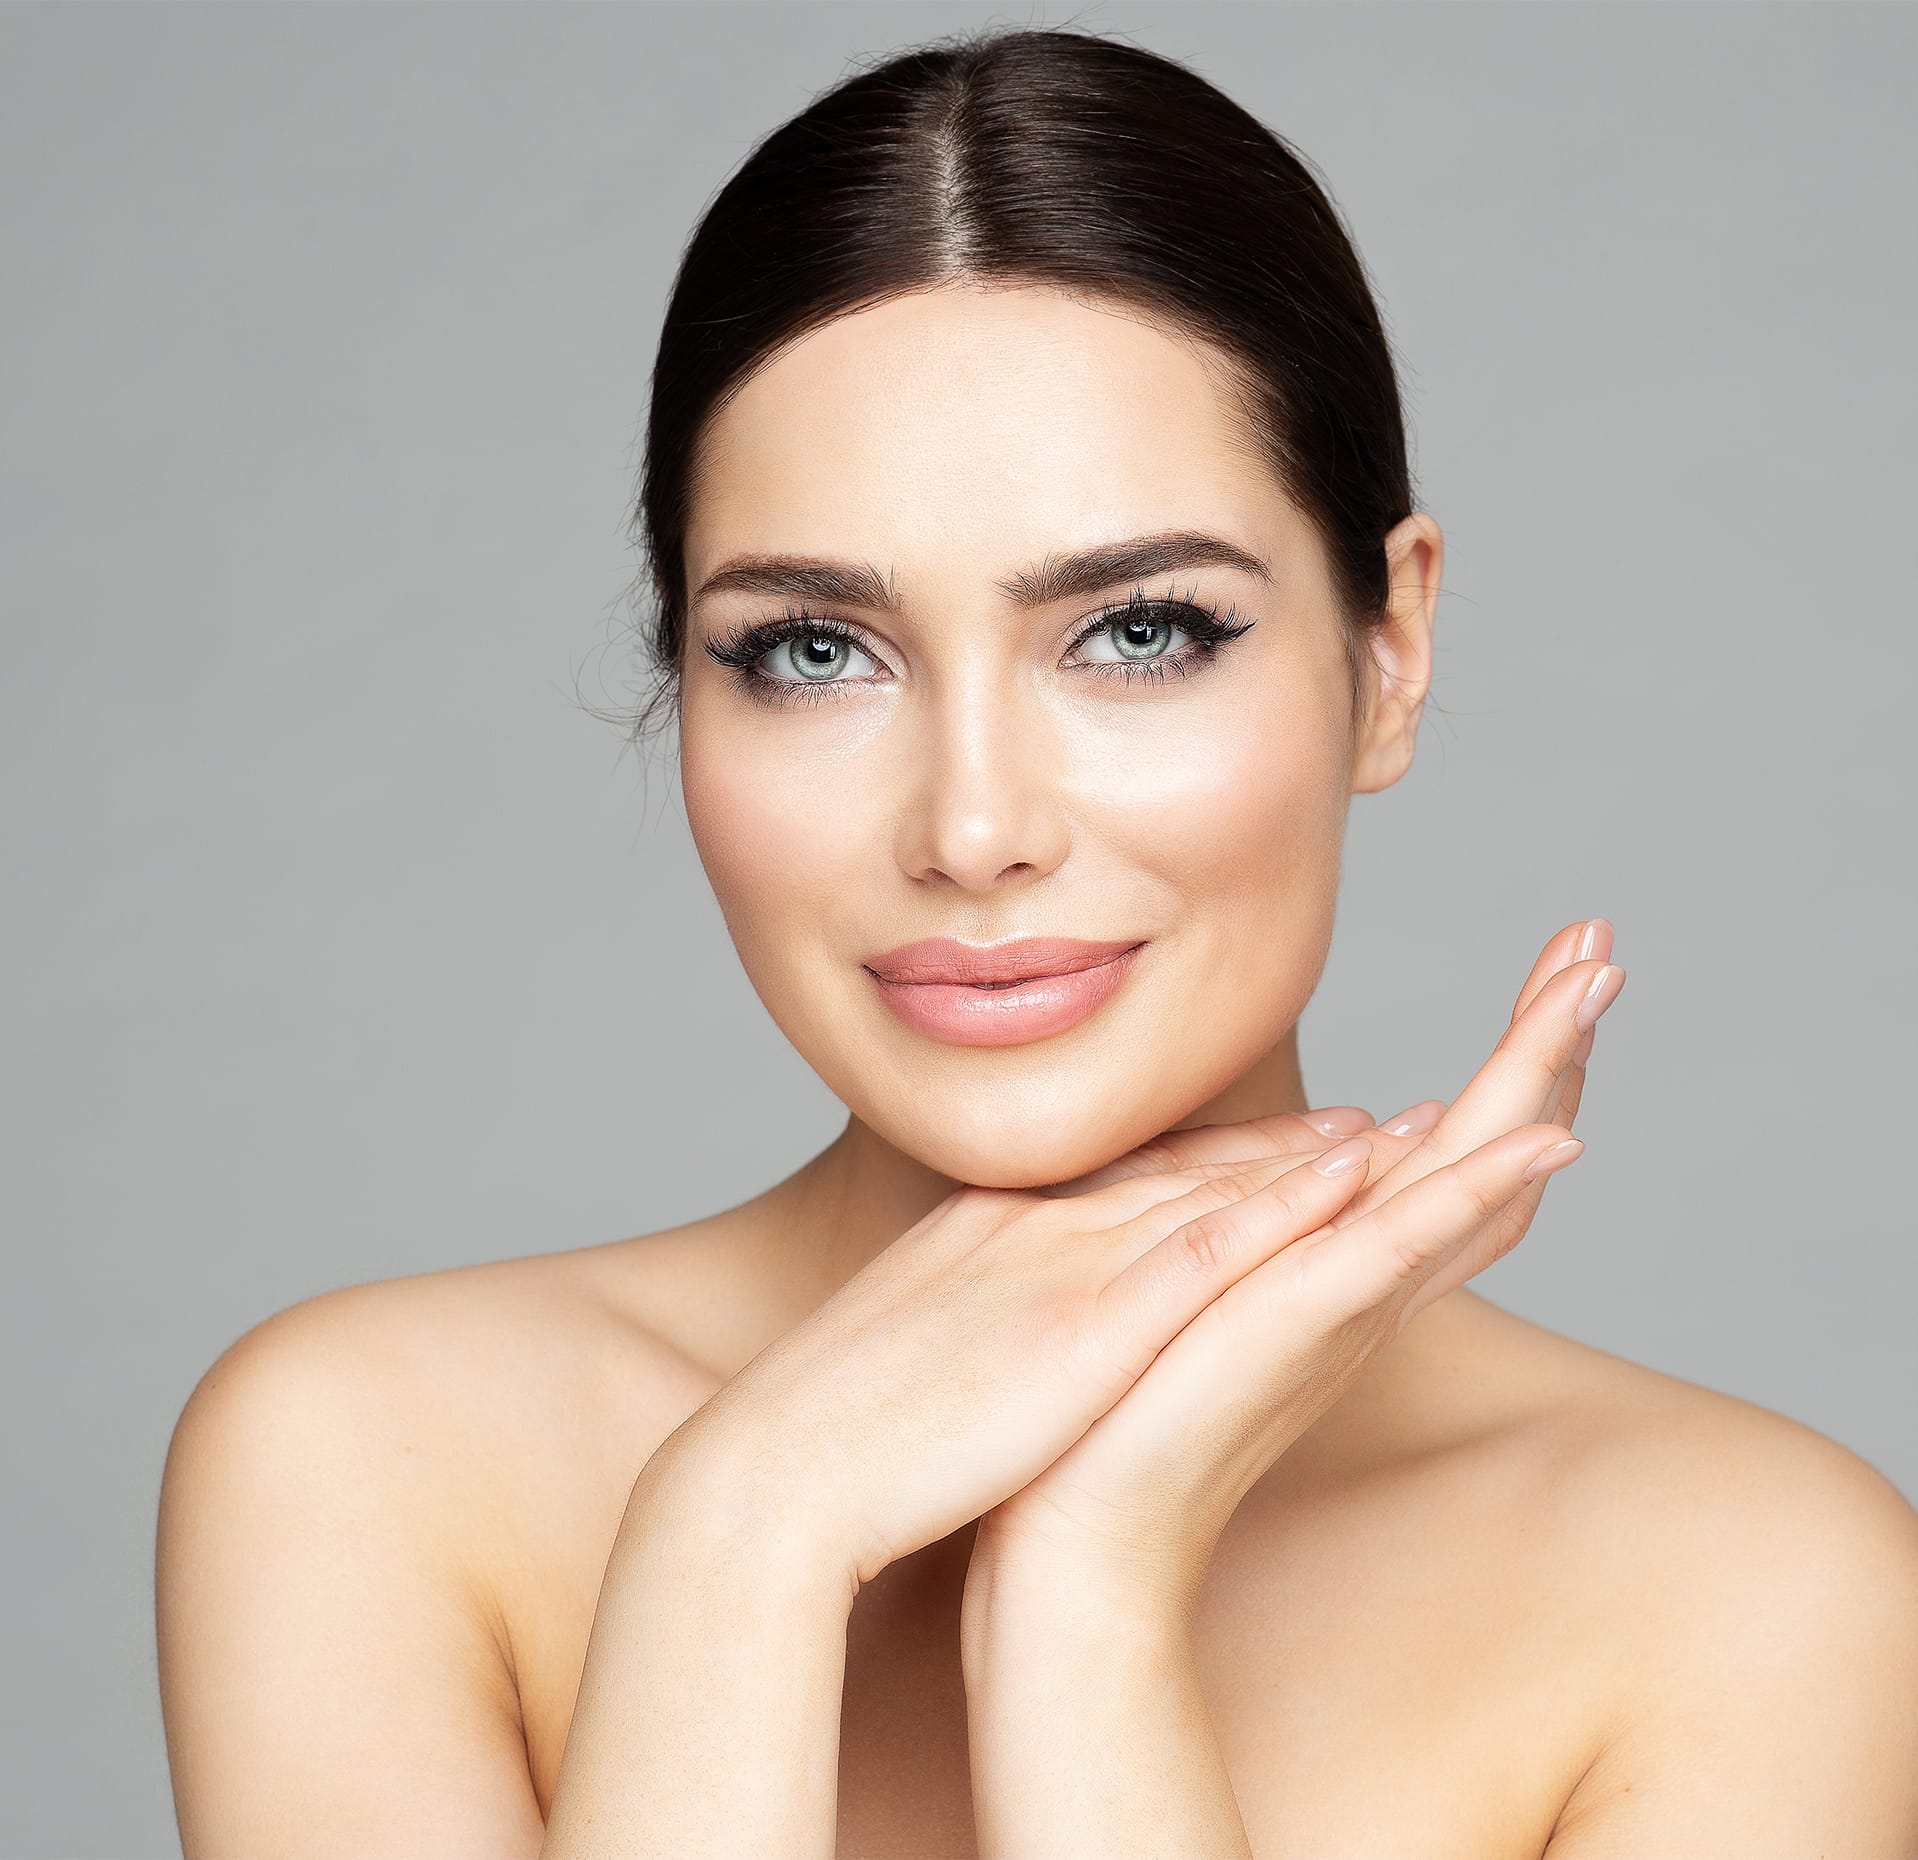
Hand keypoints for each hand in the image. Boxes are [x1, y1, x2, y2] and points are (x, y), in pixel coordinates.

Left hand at [965, 917, 1624, 1611]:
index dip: (1497, 1064)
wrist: (1077, 1535)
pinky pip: (1404, 1245)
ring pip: (1463, 1172)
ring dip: (1535, 1078)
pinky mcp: (1302, 1324)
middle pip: (1478, 1144)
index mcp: (1333, 1262)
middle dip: (1541, 1042)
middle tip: (1599, 943)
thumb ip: (1223, 1224)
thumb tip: (1237, 1164)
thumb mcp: (1182, 1282)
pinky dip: (1476, 1188)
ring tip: (1596, 987)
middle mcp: (1359, 1278)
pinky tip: (1547, 1139)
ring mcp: (1339, 1299)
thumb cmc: (1116, 1416)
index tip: (1547, 973)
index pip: (1441, 1146)